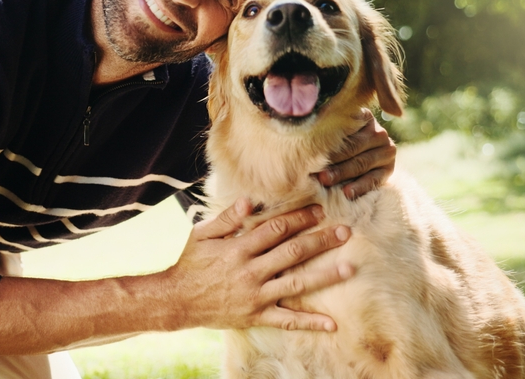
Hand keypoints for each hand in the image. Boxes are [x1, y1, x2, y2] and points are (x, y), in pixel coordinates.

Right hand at [166, 198, 352, 332]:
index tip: (319, 210)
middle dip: (320, 241)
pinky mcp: (256, 315)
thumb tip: (248, 200)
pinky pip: (287, 320)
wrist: (176, 301)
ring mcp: (255, 295)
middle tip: (345, 232)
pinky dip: (310, 322)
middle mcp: (250, 272)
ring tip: (348, 268)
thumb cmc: (190, 264)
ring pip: (296, 284)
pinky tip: (332, 323)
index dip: (299, 218)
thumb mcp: (202, 235)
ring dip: (324, 276)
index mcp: (238, 249)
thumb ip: (226, 219)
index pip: (275, 229)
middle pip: (292, 253)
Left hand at [317, 109, 395, 198]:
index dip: (327, 138)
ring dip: (342, 173)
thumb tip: (301, 131)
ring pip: (361, 163)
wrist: (361, 159)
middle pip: (353, 147)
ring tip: (325, 181)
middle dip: (332, 159)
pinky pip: (374, 179)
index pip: (345, 127)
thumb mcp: (333, 133)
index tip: (310, 147)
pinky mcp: (389, 169)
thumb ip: (324, 130)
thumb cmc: (336, 144)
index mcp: (364, 117)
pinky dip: (359, 187)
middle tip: (315, 168)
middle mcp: (378, 132)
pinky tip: (346, 193)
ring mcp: (386, 150)